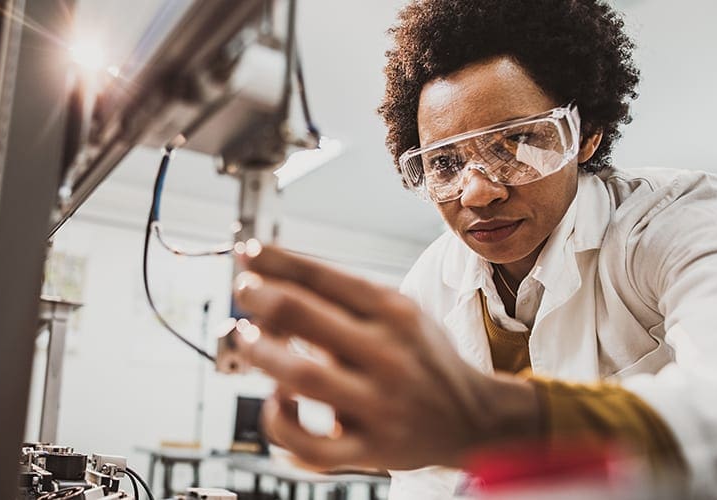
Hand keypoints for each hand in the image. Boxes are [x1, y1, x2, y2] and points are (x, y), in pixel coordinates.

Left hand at [232, 244, 538, 470]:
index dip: (275, 261)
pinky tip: (277, 404)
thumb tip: (275, 276)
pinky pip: (312, 446)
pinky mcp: (371, 450)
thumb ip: (345, 298)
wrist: (474, 420)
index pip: (322, 275)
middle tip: (242, 290)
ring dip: (262, 353)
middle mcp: (387, 354)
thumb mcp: (400, 312)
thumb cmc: (422, 359)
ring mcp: (379, 404)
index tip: (248, 253)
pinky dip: (282, 425)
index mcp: (394, 312)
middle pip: (303, 315)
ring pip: (301, 375)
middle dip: (260, 297)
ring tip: (247, 338)